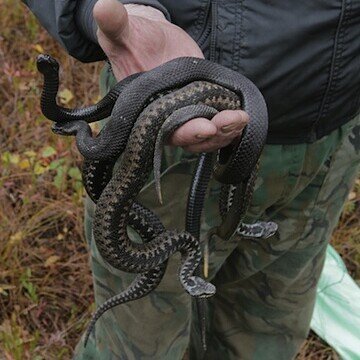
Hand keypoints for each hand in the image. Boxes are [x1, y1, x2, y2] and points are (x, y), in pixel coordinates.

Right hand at [93, 0, 248, 151]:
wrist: (151, 42)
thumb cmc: (133, 39)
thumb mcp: (122, 31)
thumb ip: (115, 25)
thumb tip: (103, 6)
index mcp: (146, 110)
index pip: (164, 129)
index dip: (184, 131)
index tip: (205, 127)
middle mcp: (165, 119)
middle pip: (188, 137)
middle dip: (211, 134)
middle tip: (232, 121)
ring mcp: (184, 115)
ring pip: (204, 137)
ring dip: (225, 132)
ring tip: (242, 118)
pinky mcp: (200, 107)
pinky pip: (214, 125)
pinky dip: (228, 127)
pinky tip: (242, 118)